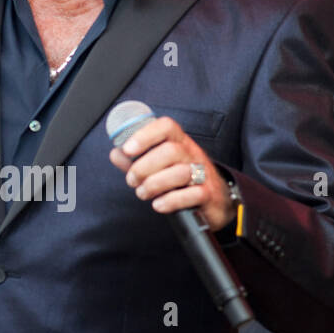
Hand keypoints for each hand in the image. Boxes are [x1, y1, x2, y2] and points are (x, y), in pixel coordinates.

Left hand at [108, 116, 234, 231]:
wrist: (217, 200)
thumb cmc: (184, 180)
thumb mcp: (160, 166)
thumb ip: (137, 160)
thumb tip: (116, 153)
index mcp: (180, 142)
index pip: (166, 127)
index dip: (145, 135)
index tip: (128, 149)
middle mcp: (193, 154)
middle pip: (170, 151)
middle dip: (144, 167)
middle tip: (132, 180)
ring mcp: (203, 173)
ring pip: (180, 173)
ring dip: (154, 184)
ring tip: (142, 193)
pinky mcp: (208, 194)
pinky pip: (192, 194)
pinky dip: (171, 201)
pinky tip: (159, 205)